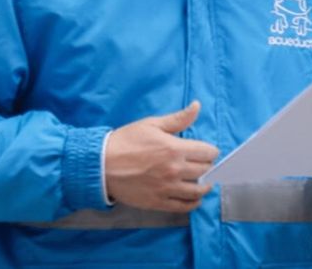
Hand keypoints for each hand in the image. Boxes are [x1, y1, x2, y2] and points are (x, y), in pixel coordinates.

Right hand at [104, 101, 218, 212]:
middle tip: (204, 165)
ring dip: (204, 186)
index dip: (210, 151)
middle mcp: (174, 170)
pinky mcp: (158, 202)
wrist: (101, 165)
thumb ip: (178, 119)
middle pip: (205, 171)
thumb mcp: (152, 124)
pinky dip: (193, 203)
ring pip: (198, 191)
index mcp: (175, 148)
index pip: (208, 153)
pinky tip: (194, 198)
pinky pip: (183, 206)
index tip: (207, 152)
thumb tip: (197, 106)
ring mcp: (167, 188)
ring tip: (204, 182)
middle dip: (208, 166)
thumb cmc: (125, 141)